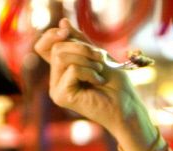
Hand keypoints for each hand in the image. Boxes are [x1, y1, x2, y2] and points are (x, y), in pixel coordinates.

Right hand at [34, 18, 147, 136]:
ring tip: (100, 72)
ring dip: (87, 60)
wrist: (127, 106)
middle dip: (82, 48)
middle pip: (56, 48)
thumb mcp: (98, 56)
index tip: (66, 31)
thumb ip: (80, 42)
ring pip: (61, 57)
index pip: (45, 46)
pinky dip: (90, 71)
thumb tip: (63, 22)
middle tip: (101, 59)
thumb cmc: (117, 85)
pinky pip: (72, 69)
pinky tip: (98, 82)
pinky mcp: (61, 96)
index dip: (53, 35)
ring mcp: (57, 89)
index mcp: (62, 70)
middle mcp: (56, 80)